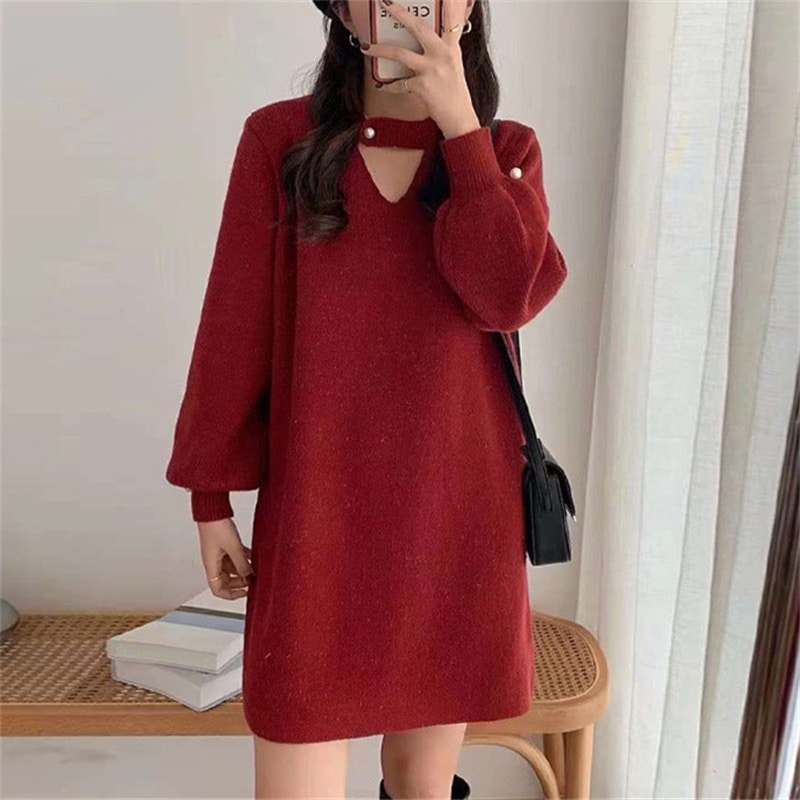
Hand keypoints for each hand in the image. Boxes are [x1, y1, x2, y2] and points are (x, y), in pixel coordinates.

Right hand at [197, 518, 253, 599]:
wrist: (212, 510)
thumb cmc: (216, 526)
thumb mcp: (233, 548)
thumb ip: (242, 564)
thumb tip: (249, 576)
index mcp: (211, 566)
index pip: (217, 590)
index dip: (231, 595)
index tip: (245, 592)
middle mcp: (213, 562)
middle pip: (225, 580)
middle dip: (240, 582)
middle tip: (253, 580)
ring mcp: (218, 553)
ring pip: (231, 568)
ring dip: (243, 570)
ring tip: (255, 568)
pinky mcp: (223, 544)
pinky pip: (234, 556)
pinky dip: (243, 558)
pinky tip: (253, 556)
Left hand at [367, 0, 480, 138]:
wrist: (459, 117)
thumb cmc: (455, 94)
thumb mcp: (455, 66)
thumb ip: (444, 50)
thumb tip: (431, 40)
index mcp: (451, 48)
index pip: (449, 21)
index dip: (444, 6)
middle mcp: (442, 54)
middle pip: (418, 28)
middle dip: (400, 13)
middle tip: (386, 3)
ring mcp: (431, 69)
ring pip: (400, 54)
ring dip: (380, 50)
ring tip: (367, 47)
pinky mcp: (422, 86)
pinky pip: (399, 83)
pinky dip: (389, 86)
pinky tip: (382, 86)